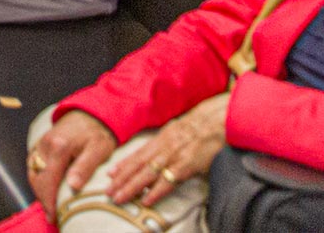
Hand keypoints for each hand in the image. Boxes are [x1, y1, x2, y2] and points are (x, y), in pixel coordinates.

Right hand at [29, 110, 118, 218]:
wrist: (91, 112)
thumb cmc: (98, 132)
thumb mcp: (98, 150)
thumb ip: (84, 167)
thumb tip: (72, 186)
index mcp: (59, 147)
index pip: (48, 180)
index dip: (49, 200)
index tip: (53, 216)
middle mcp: (45, 145)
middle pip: (37, 178)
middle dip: (42, 198)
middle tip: (52, 215)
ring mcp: (41, 143)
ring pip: (32, 172)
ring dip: (38, 190)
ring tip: (49, 205)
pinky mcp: (41, 144)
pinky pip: (33, 165)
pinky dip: (37, 179)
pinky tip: (45, 189)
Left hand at [104, 94, 228, 206]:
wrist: (215, 122)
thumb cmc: (198, 128)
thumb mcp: (176, 132)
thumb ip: (164, 144)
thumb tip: (153, 154)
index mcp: (160, 140)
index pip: (137, 155)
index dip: (123, 166)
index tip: (110, 175)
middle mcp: (162, 148)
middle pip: (137, 166)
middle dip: (121, 180)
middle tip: (108, 191)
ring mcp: (173, 157)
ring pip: (147, 175)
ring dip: (131, 188)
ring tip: (119, 198)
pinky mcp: (186, 166)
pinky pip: (168, 181)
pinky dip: (156, 192)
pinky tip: (146, 200)